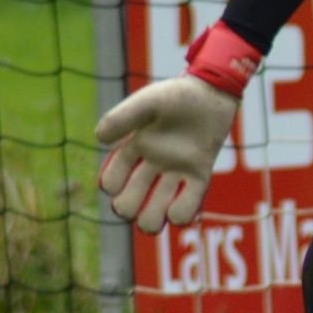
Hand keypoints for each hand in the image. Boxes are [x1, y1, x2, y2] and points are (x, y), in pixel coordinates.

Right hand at [93, 75, 238, 232]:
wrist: (213, 93)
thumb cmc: (177, 96)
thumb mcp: (146, 103)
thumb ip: (122, 118)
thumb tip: (99, 140)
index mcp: (133, 149)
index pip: (111, 182)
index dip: (111, 185)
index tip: (122, 173)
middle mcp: (151, 165)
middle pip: (128, 204)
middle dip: (129, 209)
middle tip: (141, 197)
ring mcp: (175, 173)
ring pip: (154, 214)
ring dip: (152, 220)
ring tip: (161, 212)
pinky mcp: (199, 176)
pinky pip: (187, 208)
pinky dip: (181, 215)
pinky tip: (181, 208)